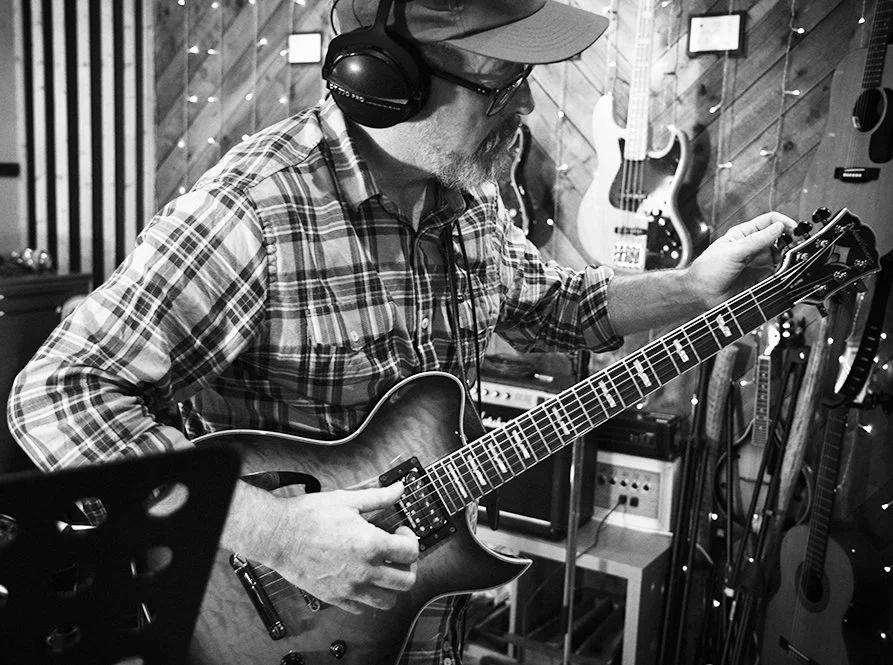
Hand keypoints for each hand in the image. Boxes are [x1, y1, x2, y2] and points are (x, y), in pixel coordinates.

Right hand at [264, 481, 419, 613]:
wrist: (278, 535)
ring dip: (392, 586)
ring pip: (388, 601)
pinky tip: (362, 579)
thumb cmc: (308, 516)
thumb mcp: (348, 500)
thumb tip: (399, 488)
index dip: (411, 539)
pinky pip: (361, 608)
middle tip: (398, 553)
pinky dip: (367, 597)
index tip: (401, 532)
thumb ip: (379, 496)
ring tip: (384, 569)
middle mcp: (364, 571)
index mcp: (371, 545)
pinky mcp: (334, 597)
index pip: (411, 552)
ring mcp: (350, 588)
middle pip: (406, 581)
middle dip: (408, 565)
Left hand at [685, 212, 796, 307]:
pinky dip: (782, 272)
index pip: (769, 221)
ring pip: (779, 256)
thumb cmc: (707, 270)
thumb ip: (758, 240)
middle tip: (793, 248)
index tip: (794, 230)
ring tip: (785, 262)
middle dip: (787, 242)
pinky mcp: (759, 278)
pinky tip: (781, 273)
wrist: (701, 294)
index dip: (783, 222)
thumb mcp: (734, 251)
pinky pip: (776, 273)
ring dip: (785, 258)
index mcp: (743, 234)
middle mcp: (752, 247)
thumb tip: (779, 227)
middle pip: (778, 239)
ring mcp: (756, 263)